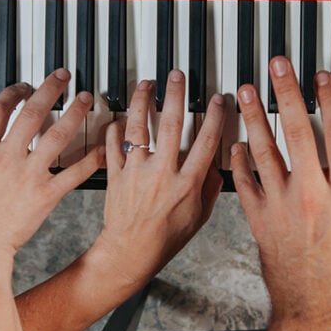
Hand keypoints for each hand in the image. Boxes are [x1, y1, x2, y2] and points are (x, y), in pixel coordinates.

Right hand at [0, 69, 102, 280]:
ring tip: (86, 99)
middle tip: (64, 77)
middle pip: (32, 113)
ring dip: (75, 113)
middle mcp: (5, 157)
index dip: (15, 93)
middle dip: (50, 90)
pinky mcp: (44, 196)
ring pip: (57, 135)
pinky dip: (91, 159)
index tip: (25, 86)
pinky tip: (103, 148)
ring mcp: (26, 175)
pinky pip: (74, 172)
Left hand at [92, 70, 225, 288]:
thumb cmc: (166, 238)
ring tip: (146, 85)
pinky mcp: (115, 175)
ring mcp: (136, 172)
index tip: (217, 99)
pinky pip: (113, 145)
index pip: (206, 141)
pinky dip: (115, 128)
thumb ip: (209, 187)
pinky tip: (120, 116)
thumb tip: (217, 163)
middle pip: (171, 125)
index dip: (214, 116)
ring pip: (138, 128)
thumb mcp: (199, 216)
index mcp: (187, 183)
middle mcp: (162, 174)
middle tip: (177, 76)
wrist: (130, 253)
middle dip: (176, 95)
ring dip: (143, 101)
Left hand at [231, 57, 330, 325]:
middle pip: (296, 131)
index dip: (329, 99)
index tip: (321, 77)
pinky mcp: (260, 221)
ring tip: (244, 91)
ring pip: (263, 150)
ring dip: (253, 117)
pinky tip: (235, 144)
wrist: (320, 314)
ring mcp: (282, 206)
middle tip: (276, 67)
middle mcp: (313, 194)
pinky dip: (238, 161)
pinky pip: (244, 184)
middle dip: (285, 93)